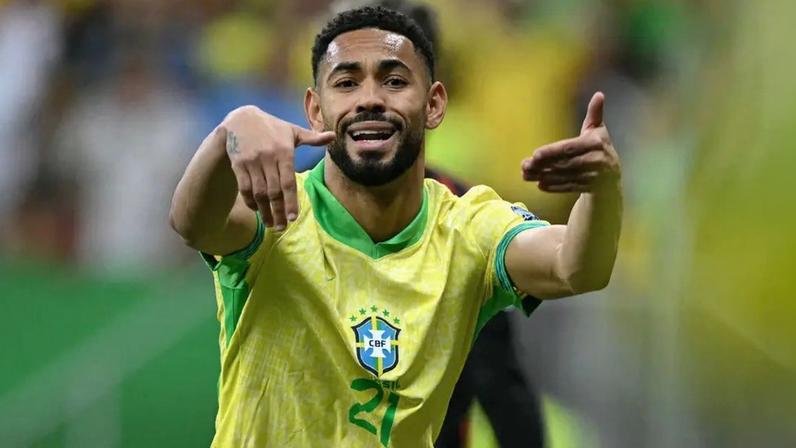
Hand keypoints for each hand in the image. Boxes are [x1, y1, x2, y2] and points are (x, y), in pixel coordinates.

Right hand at [222, 106, 334, 229]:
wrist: (241, 119)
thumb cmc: (272, 128)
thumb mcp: (292, 131)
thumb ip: (312, 138)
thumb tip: (333, 136)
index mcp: (284, 152)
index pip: (288, 181)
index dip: (291, 201)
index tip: (293, 217)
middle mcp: (268, 158)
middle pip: (273, 191)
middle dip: (278, 211)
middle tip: (282, 227)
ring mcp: (252, 162)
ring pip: (258, 192)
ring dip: (264, 211)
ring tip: (270, 224)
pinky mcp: (238, 165)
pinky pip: (244, 188)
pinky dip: (250, 201)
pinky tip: (257, 210)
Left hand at [521, 92, 620, 193]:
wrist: (613, 176)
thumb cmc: (600, 147)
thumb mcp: (598, 130)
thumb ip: (595, 114)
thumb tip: (599, 94)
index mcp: (597, 143)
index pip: (569, 148)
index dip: (552, 151)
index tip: (535, 154)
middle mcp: (597, 161)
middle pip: (565, 164)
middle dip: (543, 165)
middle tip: (524, 165)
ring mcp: (594, 177)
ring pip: (565, 176)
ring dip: (544, 176)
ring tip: (526, 174)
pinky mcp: (589, 188)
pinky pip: (569, 187)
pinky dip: (554, 187)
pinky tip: (539, 184)